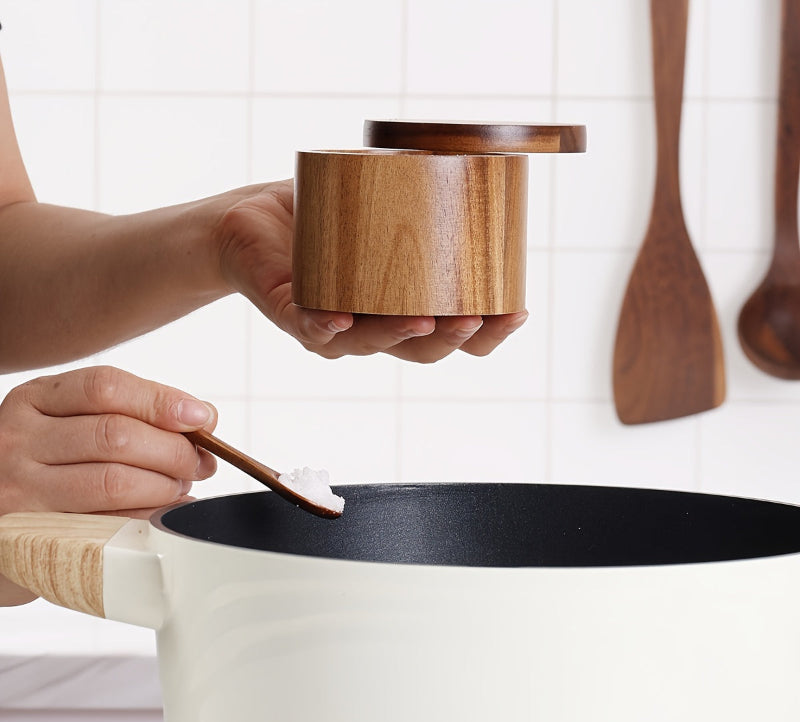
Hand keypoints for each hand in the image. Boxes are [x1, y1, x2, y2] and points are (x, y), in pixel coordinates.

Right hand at [0, 366, 217, 605]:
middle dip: (173, 451)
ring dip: (166, 486)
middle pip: (116, 436)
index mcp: (35, 400)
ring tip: (181, 488)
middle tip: (199, 463)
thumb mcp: (70, 423)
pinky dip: (148, 518)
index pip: (105, 387)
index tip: (201, 418)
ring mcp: (21, 490)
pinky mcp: (33, 538)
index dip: (161, 401)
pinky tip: (164, 514)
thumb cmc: (44, 466)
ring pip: (114, 482)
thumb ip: (131, 412)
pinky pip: (108, 525)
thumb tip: (202, 416)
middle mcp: (19, 440)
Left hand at [216, 179, 528, 362]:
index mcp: (400, 307)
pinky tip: (343, 319)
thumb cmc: (319, 216)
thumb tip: (467, 148)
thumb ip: (417, 189)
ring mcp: (332, 328)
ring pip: (371, 344)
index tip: (517, 310)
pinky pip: (310, 328)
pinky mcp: (291, 313)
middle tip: (477, 316)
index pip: (454, 334)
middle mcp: (371, 326)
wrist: (250, 219)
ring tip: (426, 319)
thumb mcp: (377, 202)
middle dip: (455, 340)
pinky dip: (327, 326)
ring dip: (400, 336)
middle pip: (423, 351)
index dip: (488, 333)